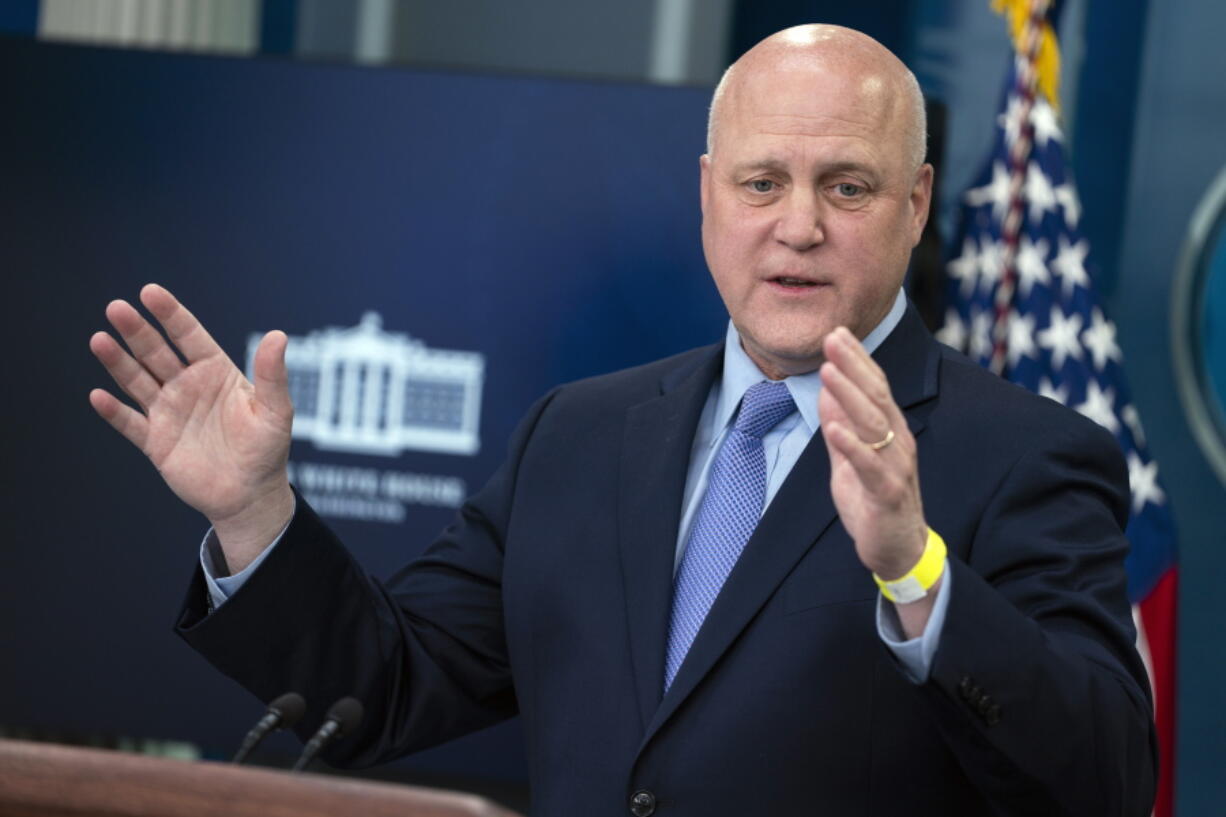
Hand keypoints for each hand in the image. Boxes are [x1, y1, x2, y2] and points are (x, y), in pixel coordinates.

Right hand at [89, 284, 294, 571]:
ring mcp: (169, 412)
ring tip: (99, 340)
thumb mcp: (275, 411)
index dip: (170, 314)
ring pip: (137, 381)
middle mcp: (188, 386)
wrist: (251, 496)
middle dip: (136, 331)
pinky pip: (130, 423)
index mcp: (216, 372)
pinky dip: (114, 412)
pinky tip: (98, 397)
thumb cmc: (268, 450)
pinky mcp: (156, 442)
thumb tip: (278, 335)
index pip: (189, 336)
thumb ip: (272, 376)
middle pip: (156, 352)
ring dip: (118, 362)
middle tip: (116, 308)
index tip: (150, 292)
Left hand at [818, 326, 936, 632]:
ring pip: (874, 424)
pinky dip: (852, 446)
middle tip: (832, 337)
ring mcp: (895, 466)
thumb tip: (827, 392)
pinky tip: (833, 428)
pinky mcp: (888, 493)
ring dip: (850, 396)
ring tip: (828, 371)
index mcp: (889, 430)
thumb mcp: (849, 459)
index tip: (836, 332)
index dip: (857, 359)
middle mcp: (897, 441)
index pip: (874, 386)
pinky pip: (870, 466)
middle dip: (853, 365)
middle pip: (876, 396)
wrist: (898, 549)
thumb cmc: (873, 501)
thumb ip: (840, 427)